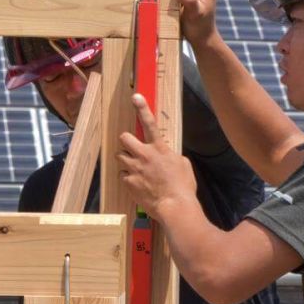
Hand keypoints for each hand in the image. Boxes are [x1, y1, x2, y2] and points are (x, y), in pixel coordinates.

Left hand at [118, 92, 197, 220]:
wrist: (174, 206)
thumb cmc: (183, 186)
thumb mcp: (183, 165)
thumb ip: (172, 156)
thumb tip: (167, 155)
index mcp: (160, 148)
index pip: (149, 123)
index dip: (142, 108)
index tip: (136, 97)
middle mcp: (144, 155)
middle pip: (124, 138)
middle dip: (126, 141)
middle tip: (132, 148)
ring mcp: (134, 168)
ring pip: (120, 156)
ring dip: (126, 160)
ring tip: (135, 168)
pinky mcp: (128, 182)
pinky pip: (123, 175)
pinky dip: (128, 178)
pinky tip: (138, 184)